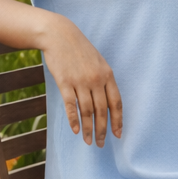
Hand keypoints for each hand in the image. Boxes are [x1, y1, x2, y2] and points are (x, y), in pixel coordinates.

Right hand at [40, 13, 122, 147]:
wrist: (59, 35)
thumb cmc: (79, 50)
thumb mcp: (98, 62)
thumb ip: (104, 80)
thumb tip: (107, 103)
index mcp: (107, 75)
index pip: (116, 103)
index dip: (118, 120)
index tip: (118, 135)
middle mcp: (96, 79)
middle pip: (102, 110)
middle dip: (103, 129)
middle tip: (101, 143)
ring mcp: (80, 81)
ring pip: (87, 111)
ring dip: (88, 128)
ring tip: (88, 141)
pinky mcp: (64, 82)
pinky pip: (71, 105)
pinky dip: (73, 120)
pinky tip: (75, 130)